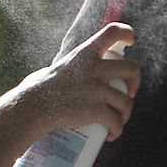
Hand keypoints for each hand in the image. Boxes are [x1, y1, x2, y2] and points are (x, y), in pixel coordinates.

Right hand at [15, 23, 138, 141]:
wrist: (31, 109)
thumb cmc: (34, 91)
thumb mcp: (52, 70)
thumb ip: (62, 69)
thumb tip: (52, 74)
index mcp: (84, 53)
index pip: (112, 32)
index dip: (126, 33)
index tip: (131, 40)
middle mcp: (95, 68)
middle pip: (132, 69)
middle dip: (135, 82)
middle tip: (128, 93)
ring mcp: (97, 90)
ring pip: (127, 102)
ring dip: (125, 114)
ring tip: (117, 120)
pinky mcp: (97, 111)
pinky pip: (116, 122)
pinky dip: (117, 130)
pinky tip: (111, 135)